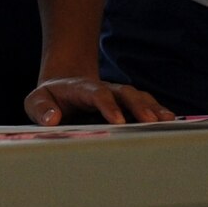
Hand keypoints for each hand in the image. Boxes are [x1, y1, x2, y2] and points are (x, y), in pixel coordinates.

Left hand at [25, 76, 173, 125]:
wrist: (63, 85)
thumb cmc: (48, 99)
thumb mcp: (36, 101)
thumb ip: (41, 109)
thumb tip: (53, 119)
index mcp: (81, 89)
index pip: (97, 94)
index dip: (108, 106)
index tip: (118, 121)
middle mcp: (104, 89)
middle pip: (125, 93)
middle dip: (139, 106)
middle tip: (151, 121)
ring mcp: (117, 95)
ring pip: (138, 97)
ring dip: (153, 108)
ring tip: (168, 121)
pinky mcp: (125, 103)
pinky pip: (144, 104)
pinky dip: (158, 111)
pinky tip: (171, 121)